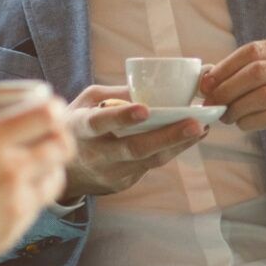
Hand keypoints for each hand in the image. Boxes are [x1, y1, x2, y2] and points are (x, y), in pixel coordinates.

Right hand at [0, 97, 75, 265]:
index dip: (50, 109)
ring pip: (57, 176)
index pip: (45, 115)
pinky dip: (36, 193)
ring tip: (32, 163)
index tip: (43, 108)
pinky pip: (40, 205)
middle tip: (42, 135)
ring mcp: (15, 204)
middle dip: (57, 136)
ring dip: (51, 166)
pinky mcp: (14, 231)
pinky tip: (15, 191)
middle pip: (61, 144)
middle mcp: (8, 171)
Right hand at [57, 83, 206, 202]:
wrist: (63, 170)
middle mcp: (95, 154)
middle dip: (167, 136)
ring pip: (149, 160)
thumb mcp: (86, 102)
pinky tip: (191, 137)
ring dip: (178, 144)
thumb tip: (152, 83)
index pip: (100, 122)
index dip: (122, 117)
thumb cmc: (78, 123)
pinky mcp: (122, 183)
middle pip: (134, 148)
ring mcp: (110, 172)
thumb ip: (115, 93)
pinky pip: (151, 165)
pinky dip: (172, 150)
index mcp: (81, 128)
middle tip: (195, 123)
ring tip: (202, 127)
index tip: (145, 110)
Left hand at [200, 38, 265, 154]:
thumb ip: (248, 72)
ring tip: (226, 116)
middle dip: (227, 89)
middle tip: (211, 103)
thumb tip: (207, 81)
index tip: (206, 83)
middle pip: (257, 72)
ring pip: (263, 96)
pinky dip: (250, 121)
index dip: (226, 67)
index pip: (254, 50)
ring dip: (237, 108)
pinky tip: (242, 124)